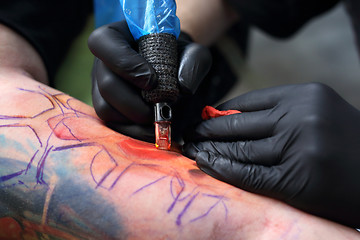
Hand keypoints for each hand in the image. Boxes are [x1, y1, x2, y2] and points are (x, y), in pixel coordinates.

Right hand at [88, 21, 210, 141]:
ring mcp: (101, 87)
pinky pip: (112, 125)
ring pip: (106, 109)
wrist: (173, 70)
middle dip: (135, 104)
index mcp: (117, 36)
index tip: (151, 80)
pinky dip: (133, 132)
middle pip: (106, 84)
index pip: (103, 42)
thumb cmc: (178, 56)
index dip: (125, 64)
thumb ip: (193, 63)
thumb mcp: (193, 52)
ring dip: (134, 121)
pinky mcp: (108, 108)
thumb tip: (183, 88)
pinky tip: (152, 130)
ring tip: (157, 121)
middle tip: (158, 110)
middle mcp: (103, 62)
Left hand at [183, 83, 359, 227]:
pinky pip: (248, 173)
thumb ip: (276, 111)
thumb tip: (227, 113)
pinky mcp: (296, 180)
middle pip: (237, 124)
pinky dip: (223, 168)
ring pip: (239, 148)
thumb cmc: (342, 140)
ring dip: (210, 149)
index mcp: (304, 95)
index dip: (221, 109)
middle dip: (208, 129)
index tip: (205, 115)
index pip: (248, 101)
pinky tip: (206, 163)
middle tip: (190, 133)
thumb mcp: (314, 112)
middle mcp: (300, 118)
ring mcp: (298, 150)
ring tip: (193, 148)